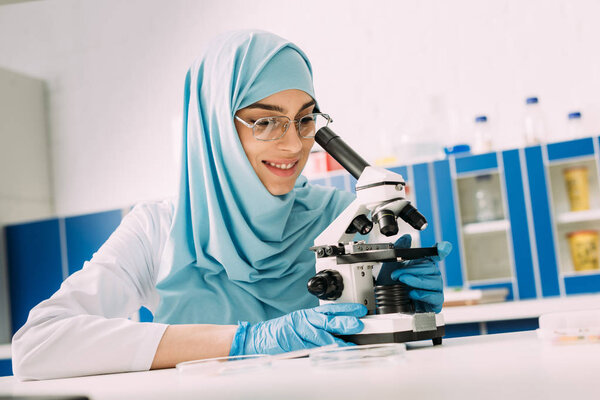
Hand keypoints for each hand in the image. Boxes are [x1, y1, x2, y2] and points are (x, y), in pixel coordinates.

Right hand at [229, 303, 366, 355]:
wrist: (257, 339)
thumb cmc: (281, 333)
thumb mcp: (300, 324)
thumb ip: (318, 328)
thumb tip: (341, 334)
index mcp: (307, 315)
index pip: (330, 310)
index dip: (346, 309)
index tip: (360, 311)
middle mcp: (304, 320)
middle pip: (328, 320)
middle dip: (344, 322)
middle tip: (358, 324)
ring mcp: (298, 331)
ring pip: (320, 335)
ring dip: (336, 340)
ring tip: (348, 345)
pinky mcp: (292, 343)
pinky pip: (310, 347)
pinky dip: (322, 351)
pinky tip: (330, 352)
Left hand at [376, 234, 451, 312]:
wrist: (387, 300)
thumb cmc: (393, 282)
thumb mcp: (392, 264)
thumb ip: (399, 249)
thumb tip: (407, 237)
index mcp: (426, 264)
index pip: (437, 255)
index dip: (442, 250)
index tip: (442, 247)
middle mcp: (433, 275)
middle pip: (430, 268)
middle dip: (412, 270)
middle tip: (397, 274)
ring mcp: (436, 289)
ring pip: (433, 282)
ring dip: (416, 281)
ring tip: (403, 281)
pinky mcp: (435, 302)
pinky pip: (436, 297)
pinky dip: (424, 295)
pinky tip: (413, 293)